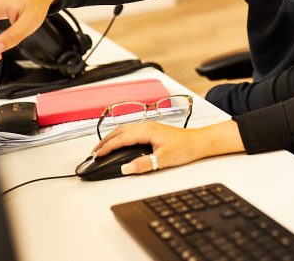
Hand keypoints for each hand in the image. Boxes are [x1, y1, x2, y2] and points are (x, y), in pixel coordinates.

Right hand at [93, 120, 244, 174]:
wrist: (200, 142)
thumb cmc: (185, 147)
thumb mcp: (163, 159)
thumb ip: (143, 164)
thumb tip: (126, 168)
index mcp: (146, 131)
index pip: (120, 139)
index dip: (106, 148)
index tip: (96, 155)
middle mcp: (146, 126)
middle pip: (119, 131)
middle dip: (105, 141)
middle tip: (93, 152)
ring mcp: (149, 127)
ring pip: (124, 130)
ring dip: (112, 138)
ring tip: (102, 147)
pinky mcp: (152, 130)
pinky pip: (131, 131)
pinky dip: (120, 136)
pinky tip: (119, 142)